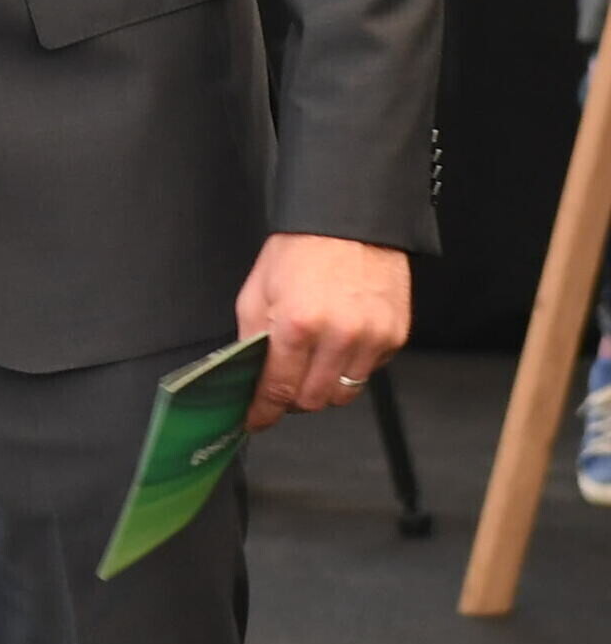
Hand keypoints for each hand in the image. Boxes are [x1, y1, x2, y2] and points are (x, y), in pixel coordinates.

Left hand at [235, 231, 410, 429]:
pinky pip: (369, 372)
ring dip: (323, 387)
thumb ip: (253, 337)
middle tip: (282, 385)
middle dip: (292, 399)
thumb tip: (250, 375)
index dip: (263, 411)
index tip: (256, 420)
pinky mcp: (394, 337)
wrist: (348, 222)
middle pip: (314, 400)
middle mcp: (338, 336)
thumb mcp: (257, 290)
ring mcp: (371, 339)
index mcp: (297, 324)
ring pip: (344, 393)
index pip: (278, 388)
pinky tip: (339, 344)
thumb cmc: (300, 250)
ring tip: (311, 363)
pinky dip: (350, 368)